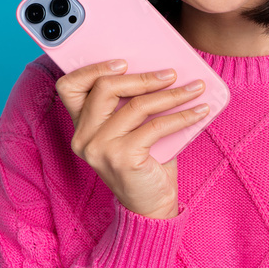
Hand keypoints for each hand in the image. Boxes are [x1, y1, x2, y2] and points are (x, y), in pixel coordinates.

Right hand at [55, 59, 208, 219]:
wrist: (150, 206)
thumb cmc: (145, 162)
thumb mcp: (133, 130)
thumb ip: (134, 104)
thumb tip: (164, 70)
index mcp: (81, 125)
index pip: (68, 87)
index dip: (92, 69)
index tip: (123, 61)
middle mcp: (83, 136)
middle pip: (105, 88)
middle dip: (143, 77)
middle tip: (171, 73)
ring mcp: (99, 148)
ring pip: (136, 105)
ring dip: (172, 94)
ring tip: (195, 88)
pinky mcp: (121, 158)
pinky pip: (156, 126)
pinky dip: (182, 116)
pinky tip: (200, 111)